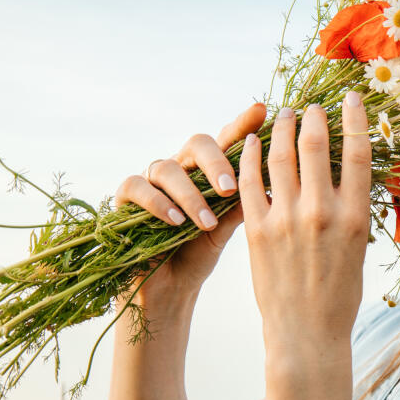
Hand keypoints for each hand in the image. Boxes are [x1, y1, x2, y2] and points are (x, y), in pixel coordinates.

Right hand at [114, 103, 266, 304]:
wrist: (168, 289)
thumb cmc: (199, 255)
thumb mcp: (227, 229)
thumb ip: (243, 205)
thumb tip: (273, 186)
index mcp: (208, 171)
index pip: (227, 141)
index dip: (243, 124)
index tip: (262, 110)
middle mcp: (181, 168)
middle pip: (197, 143)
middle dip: (215, 162)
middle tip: (230, 188)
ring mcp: (151, 180)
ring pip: (168, 168)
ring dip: (190, 196)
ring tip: (207, 223)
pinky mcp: (126, 198)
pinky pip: (137, 186)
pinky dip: (158, 203)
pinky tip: (176, 222)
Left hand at [238, 94, 372, 364]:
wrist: (307, 333)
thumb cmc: (340, 295)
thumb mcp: (358, 249)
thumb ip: (349, 209)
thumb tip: (343, 173)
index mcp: (356, 217)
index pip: (357, 153)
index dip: (355, 119)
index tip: (351, 98)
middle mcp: (322, 213)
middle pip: (316, 146)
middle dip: (313, 118)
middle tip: (311, 106)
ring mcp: (287, 220)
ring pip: (281, 158)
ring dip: (282, 130)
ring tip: (283, 116)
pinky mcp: (257, 231)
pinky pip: (251, 183)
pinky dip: (249, 158)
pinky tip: (250, 144)